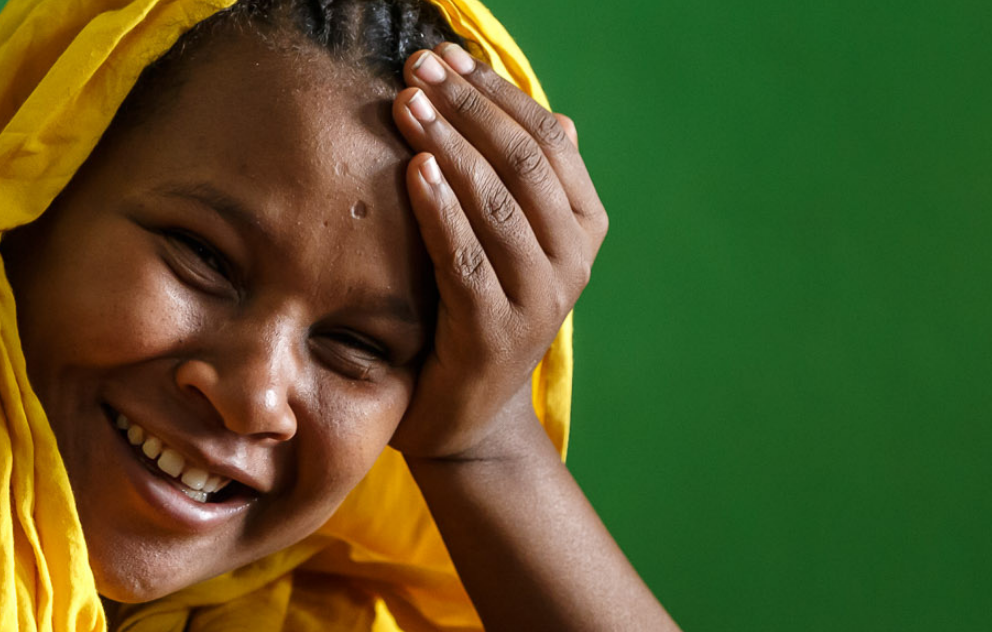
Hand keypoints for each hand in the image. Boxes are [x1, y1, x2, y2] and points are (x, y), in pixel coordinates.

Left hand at [389, 43, 606, 460]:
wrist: (464, 414)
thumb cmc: (476, 310)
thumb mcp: (507, 242)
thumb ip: (525, 185)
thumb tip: (557, 115)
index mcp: (583, 226)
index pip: (547, 138)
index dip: (495, 91)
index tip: (446, 56)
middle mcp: (572, 260)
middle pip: (522, 161)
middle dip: (467, 106)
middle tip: (417, 69)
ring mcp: (538, 299)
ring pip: (497, 203)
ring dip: (449, 145)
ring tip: (408, 104)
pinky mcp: (494, 332)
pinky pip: (466, 257)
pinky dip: (441, 210)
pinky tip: (413, 172)